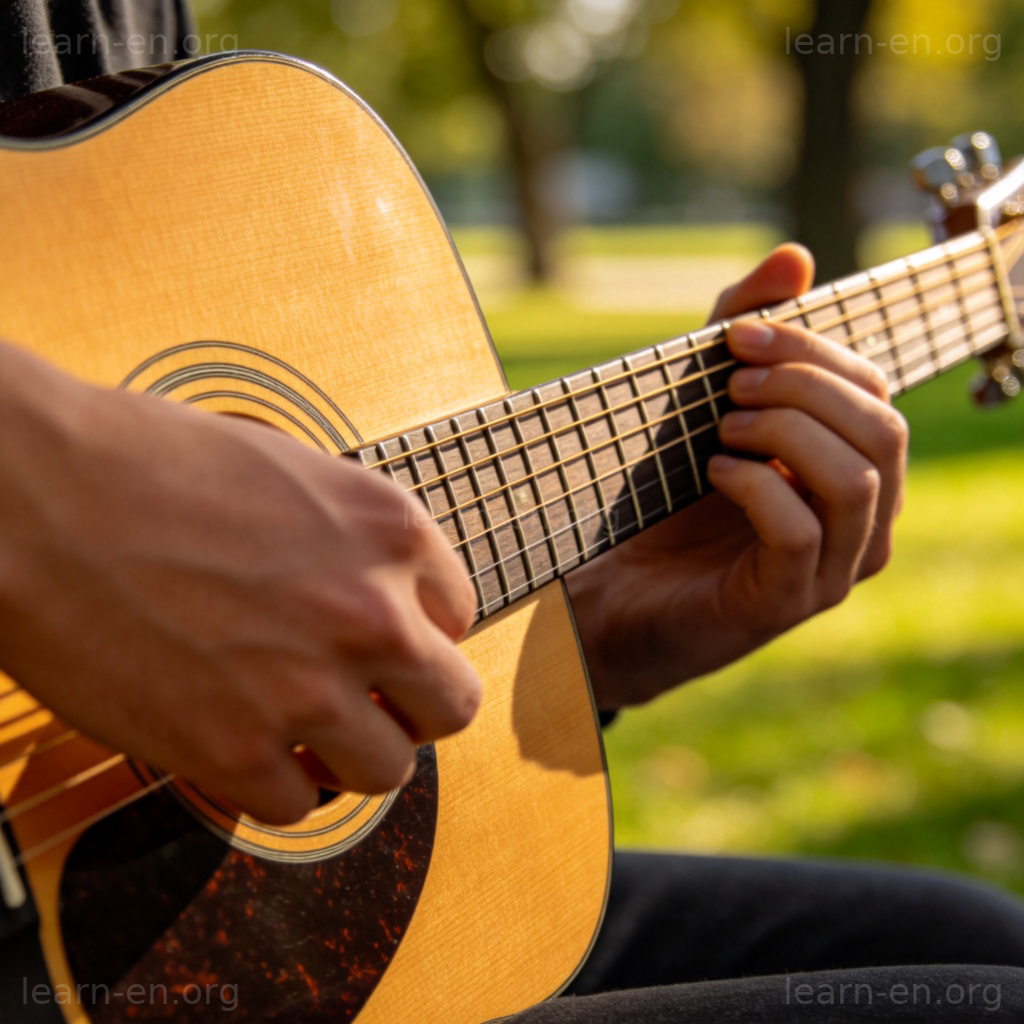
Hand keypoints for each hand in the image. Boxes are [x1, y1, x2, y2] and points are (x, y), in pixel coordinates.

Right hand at [0, 341, 479, 822]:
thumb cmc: (149, 464)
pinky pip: (294, 806)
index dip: (420, 634)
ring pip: (384, 771)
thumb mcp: (295, 472)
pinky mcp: (228, 749)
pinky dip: (273, 785)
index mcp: (392, 532)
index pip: (460, 616)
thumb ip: (359, 544)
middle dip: (413, 708)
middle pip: (450, 706)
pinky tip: (243, 747)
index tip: (385, 643)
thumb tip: (391, 603)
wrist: (34, 492)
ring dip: (350, 756)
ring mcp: (305, 687)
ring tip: (304, 729)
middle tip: (370, 702)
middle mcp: (369, 613)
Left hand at [566, 244, 908, 708]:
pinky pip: (801, 531)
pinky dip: (755, 485)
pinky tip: (712, 471)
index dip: (813, 351)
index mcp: (855, 470)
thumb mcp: (704, 399)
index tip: (736, 335)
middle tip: (729, 382)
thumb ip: (745, 330)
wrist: (617, 588)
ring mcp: (832, 569)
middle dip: (804, 388)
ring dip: (784, 433)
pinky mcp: (786, 599)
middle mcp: (863, 523)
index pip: (875, 394)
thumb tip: (796, 256)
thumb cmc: (669, 496)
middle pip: (882, 431)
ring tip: (720, 426)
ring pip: (857, 481)